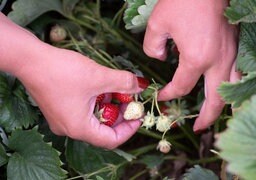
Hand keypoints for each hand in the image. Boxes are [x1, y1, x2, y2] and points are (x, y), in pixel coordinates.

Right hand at [15, 45, 141, 148]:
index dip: (129, 129)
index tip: (139, 115)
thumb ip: (123, 83)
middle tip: (131, 99)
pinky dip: (97, 102)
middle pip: (103, 129)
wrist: (31, 59)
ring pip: (94, 119)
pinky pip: (84, 112)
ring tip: (119, 90)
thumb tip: (140, 86)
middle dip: (121, 115)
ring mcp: (63, 120)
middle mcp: (70, 129)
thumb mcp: (99, 76)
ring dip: (109, 106)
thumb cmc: (62, 71)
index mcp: (79, 128)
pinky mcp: (59, 109)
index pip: (111, 140)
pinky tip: (103, 87)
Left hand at [143, 0, 239, 130]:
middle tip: (199, 127)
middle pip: (216, 100)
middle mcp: (219, 61)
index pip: (181, 87)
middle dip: (207, 117)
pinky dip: (234, 88)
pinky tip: (229, 90)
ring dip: (225, 106)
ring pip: (232, 89)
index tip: (160, 96)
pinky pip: (239, 74)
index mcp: (197, 58)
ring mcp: (232, 53)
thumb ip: (153, 46)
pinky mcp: (237, 45)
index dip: (169, 95)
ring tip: (218, 116)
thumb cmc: (183, 0)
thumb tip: (161, 57)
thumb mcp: (158, 23)